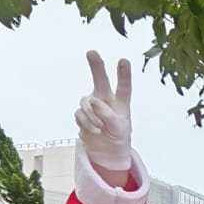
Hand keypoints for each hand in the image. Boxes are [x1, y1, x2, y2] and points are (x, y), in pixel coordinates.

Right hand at [76, 50, 133, 182]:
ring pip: (86, 103)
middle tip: (91, 52)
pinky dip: (86, 124)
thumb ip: (108, 114)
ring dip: (93, 117)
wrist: (106, 151)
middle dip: (96, 66)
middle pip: (100, 80)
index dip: (124, 74)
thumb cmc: (118, 136)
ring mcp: (92, 105)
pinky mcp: (82, 113)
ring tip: (101, 128)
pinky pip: (80, 114)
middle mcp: (106, 99)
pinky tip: (94, 131)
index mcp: (121, 102)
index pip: (123, 87)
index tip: (124, 61)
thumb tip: (93, 101)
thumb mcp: (119, 128)